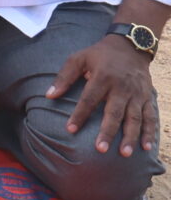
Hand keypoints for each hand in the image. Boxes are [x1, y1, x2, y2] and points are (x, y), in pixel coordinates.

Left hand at [51, 35, 159, 159]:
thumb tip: (49, 95)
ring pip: (134, 118)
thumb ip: (64, 77)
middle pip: (114, 112)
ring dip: (130, 136)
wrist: (130, 46)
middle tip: (100, 149)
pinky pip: (150, 117)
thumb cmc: (99, 54)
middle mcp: (122, 87)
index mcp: (103, 77)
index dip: (79, 115)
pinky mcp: (148, 98)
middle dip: (107, 132)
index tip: (70, 129)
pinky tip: (146, 147)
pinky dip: (149, 132)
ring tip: (124, 153)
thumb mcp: (79, 58)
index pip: (89, 99)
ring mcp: (137, 94)